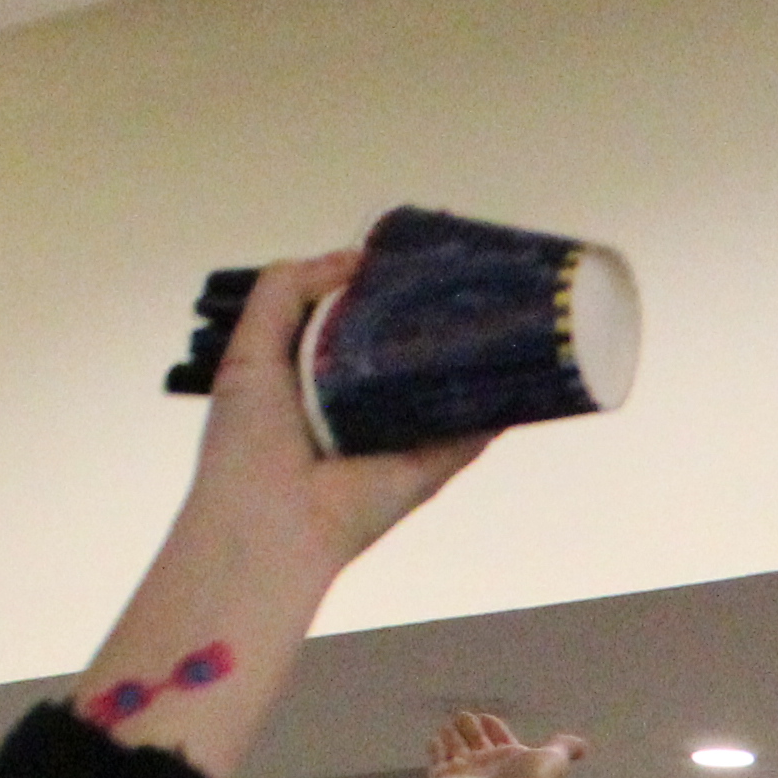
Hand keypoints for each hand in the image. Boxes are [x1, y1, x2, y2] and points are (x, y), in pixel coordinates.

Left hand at [183, 252, 489, 589]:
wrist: (272, 522)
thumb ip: (286, 291)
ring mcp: (407, 433)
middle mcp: (367, 402)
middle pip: (411, 346)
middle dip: (433, 311)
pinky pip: (477, 427)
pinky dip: (503, 400)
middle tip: (466, 269)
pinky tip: (528, 361)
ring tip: (507, 302)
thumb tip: (354, 259)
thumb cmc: (249, 440)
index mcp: (320, 376)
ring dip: (474, 350)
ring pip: (449, 382)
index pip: (363, 321)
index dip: (384, 287)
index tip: (411, 254)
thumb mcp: (251, 346)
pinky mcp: (438, 463)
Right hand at [427, 707, 588, 777]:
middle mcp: (484, 764)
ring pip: (452, 743)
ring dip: (452, 731)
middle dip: (470, 724)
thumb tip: (583, 746)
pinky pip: (434, 756)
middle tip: (468, 720)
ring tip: (454, 726)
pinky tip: (438, 740)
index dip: (493, 725)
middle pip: (473, 737)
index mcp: (508, 758)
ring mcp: (461, 772)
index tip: (488, 717)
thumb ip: (564, 748)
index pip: (497, 736)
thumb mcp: (552, 760)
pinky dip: (435, 745)